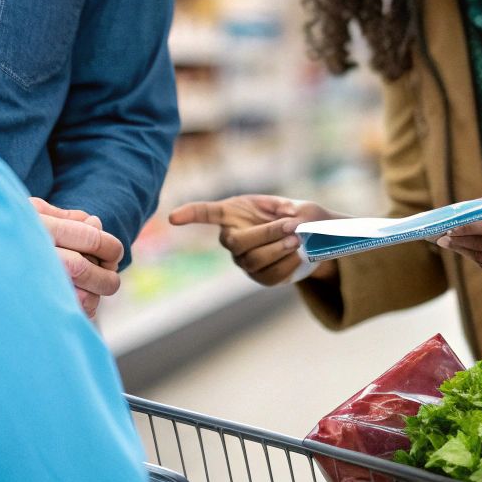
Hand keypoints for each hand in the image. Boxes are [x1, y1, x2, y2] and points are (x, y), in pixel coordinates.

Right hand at [29, 199, 123, 318]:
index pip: (91, 238)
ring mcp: (28, 284)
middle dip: (106, 275)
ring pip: (78, 297)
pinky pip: (63, 316)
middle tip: (109, 276)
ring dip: (94, 297)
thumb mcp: (30, 212)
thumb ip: (66, 217)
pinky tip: (76, 304)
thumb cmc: (0, 228)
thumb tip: (96, 223)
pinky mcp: (28, 307)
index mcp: (38, 227)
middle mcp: (32, 255)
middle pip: (84, 269)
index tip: (113, 253)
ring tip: (94, 292)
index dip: (110, 247)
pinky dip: (78, 313)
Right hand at [168, 194, 338, 286]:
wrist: (309, 240)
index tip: (172, 218)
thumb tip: (289, 217)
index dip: (190, 214)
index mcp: (233, 213)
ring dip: (278, 250)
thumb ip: (289, 209)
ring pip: (253, 261)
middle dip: (267, 234)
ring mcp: (243, 260)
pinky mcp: (259, 277)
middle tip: (293, 226)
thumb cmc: (295, 216)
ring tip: (298, 240)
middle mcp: (232, 238)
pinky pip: (268, 276)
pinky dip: (286, 265)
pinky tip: (298, 255)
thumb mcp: (293, 205)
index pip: (206, 213)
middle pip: (237, 242)